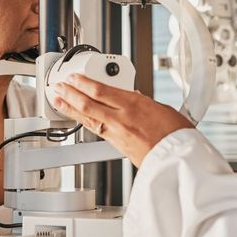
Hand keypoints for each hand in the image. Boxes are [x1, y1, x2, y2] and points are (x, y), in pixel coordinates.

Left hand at [53, 73, 193, 166]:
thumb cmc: (176, 134)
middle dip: (71, 92)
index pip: (101, 89)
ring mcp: (117, 133)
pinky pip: (96, 130)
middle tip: (59, 86)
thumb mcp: (162, 108)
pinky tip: (78, 119)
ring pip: (88, 117)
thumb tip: (135, 98)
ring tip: (58, 100)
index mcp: (134, 103)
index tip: (74, 77)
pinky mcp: (117, 146)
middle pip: (89, 102)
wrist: (178, 158)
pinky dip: (83, 122)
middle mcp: (122, 117)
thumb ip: (144, 103)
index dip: (83, 82)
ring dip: (70, 108)